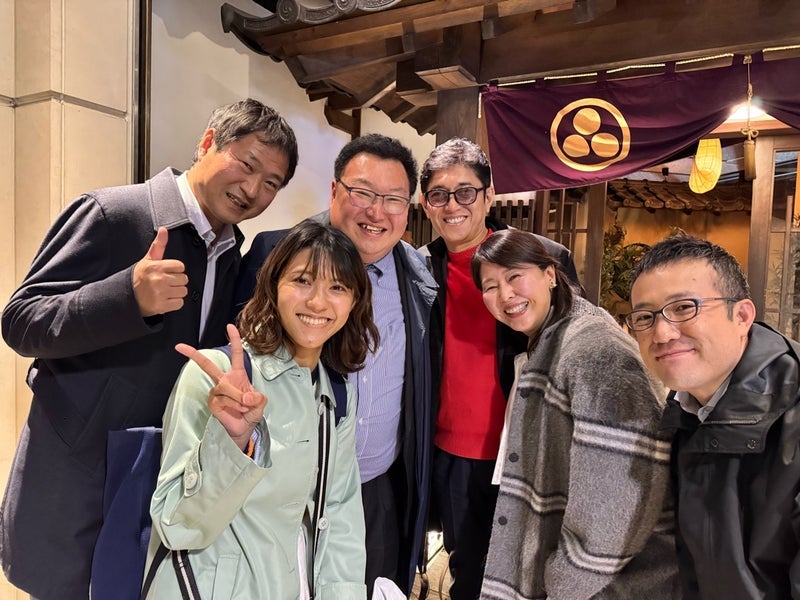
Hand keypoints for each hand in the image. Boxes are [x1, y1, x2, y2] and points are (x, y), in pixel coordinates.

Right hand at [133, 227, 188, 316]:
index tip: (168, 272)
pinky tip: (166, 299)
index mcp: (156, 267)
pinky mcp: (161, 306)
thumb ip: (158, 245)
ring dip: (177, 292)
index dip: (176, 270)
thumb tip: (163, 230)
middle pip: (184, 279)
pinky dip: (175, 303)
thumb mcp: (148, 260)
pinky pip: (180, 303)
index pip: (180, 266)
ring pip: (183, 291)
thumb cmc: (139, 277)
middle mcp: (159, 280)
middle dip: (177, 281)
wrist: (127, 296)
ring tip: (166, 291)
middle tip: (166, 282)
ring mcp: (160, 293)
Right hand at [176, 324, 266, 449]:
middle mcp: (224, 380)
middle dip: (193, 354)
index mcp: (237, 375)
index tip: (229, 326)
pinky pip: (222, 400)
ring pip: (225, 387)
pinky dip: (234, 405)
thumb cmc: (251, 411)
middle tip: (179, 346)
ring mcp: (216, 391)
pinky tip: (237, 410)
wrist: (244, 428)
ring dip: (239, 397)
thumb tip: (246, 397)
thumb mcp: (260, 402)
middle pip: (207, 365)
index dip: (234, 340)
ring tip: (245, 406)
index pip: (236, 354)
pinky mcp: (212, 402)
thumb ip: (257, 398)